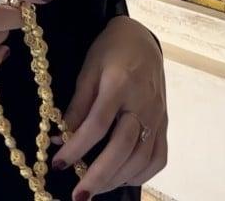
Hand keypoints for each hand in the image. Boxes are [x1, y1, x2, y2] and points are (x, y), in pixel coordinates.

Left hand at [50, 15, 166, 199]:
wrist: (141, 38)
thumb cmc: (109, 50)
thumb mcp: (88, 69)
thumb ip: (78, 104)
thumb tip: (61, 138)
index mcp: (119, 84)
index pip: (97, 124)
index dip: (77, 147)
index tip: (58, 164)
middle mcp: (142, 103)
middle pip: (123, 147)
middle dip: (99, 175)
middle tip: (79, 195)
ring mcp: (158, 115)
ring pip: (142, 157)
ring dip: (117, 179)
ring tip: (95, 190)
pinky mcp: (165, 123)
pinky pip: (159, 157)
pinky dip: (141, 174)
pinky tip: (122, 178)